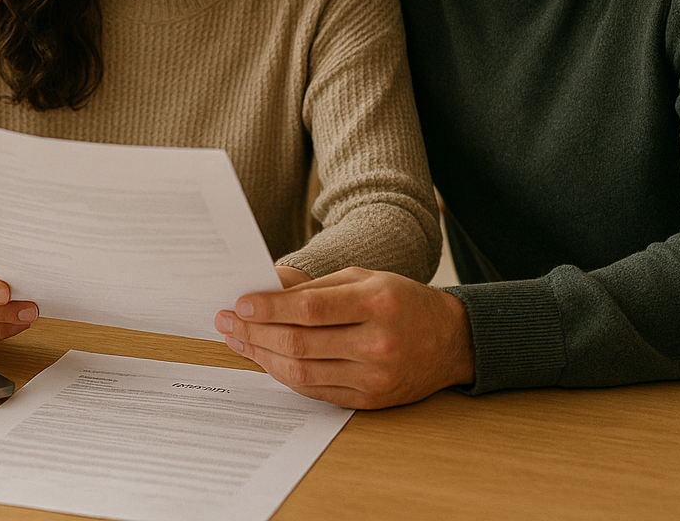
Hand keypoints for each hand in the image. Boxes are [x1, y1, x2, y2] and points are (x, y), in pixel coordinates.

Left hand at [214, 267, 474, 408]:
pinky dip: (285, 376)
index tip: (240, 303)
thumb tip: (265, 292)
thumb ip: (315, 287)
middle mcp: (376, 344)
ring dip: (262, 357)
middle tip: (227, 322)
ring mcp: (374, 377)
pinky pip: (315, 391)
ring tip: (239, 340)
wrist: (452, 340)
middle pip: (300, 344)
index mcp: (377, 304)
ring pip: (302, 372)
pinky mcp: (370, 400)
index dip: (269, 308)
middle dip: (255, 333)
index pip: (310, 309)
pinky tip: (266, 360)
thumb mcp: (364, 278)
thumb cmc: (402, 301)